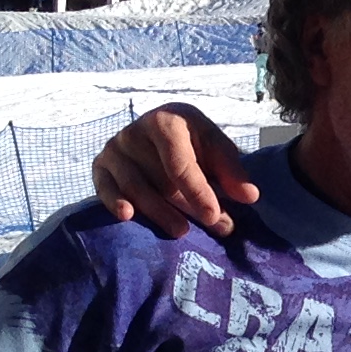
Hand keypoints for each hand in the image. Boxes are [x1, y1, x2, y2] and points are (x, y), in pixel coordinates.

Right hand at [92, 102, 257, 238]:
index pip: (181, 162)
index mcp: (168, 120)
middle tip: (212, 226)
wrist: (161, 134)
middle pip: (160, 178)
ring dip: (159, 212)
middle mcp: (136, 131)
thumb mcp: (216, 150)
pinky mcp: (100, 165)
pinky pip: (104, 186)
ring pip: (135, 186)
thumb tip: (250, 196)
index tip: (214, 216)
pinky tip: (128, 216)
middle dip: (186, 205)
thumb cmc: (193, 143)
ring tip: (182, 231)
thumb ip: (232, 171)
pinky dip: (114, 201)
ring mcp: (115, 148)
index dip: (198, 191)